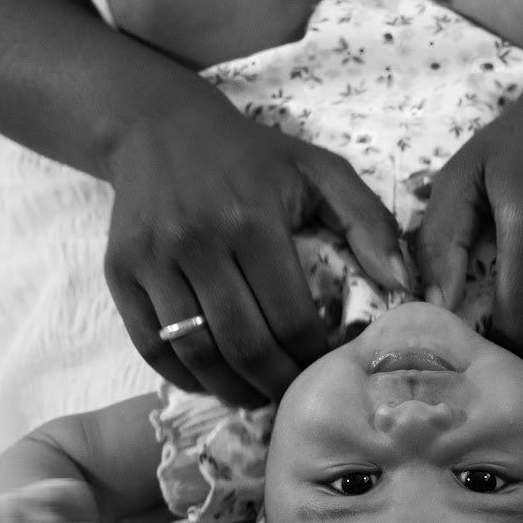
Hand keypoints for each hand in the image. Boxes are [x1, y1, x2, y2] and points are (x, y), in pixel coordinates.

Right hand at [104, 83, 408, 404]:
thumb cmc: (251, 156)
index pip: (292, 319)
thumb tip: (403, 283)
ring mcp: (152, 259)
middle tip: (296, 397)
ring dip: (231, 391)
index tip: (329, 370)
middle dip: (277, 384)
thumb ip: (368, 221)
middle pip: (245, 346)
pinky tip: (211, 380)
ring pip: (195, 354)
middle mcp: (198, 241)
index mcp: (252, 219)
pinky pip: (151, 346)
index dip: (314, 358)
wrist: (158, 126)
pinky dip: (183, 376)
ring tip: (256, 396)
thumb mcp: (319, 170)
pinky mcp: (119, 271)